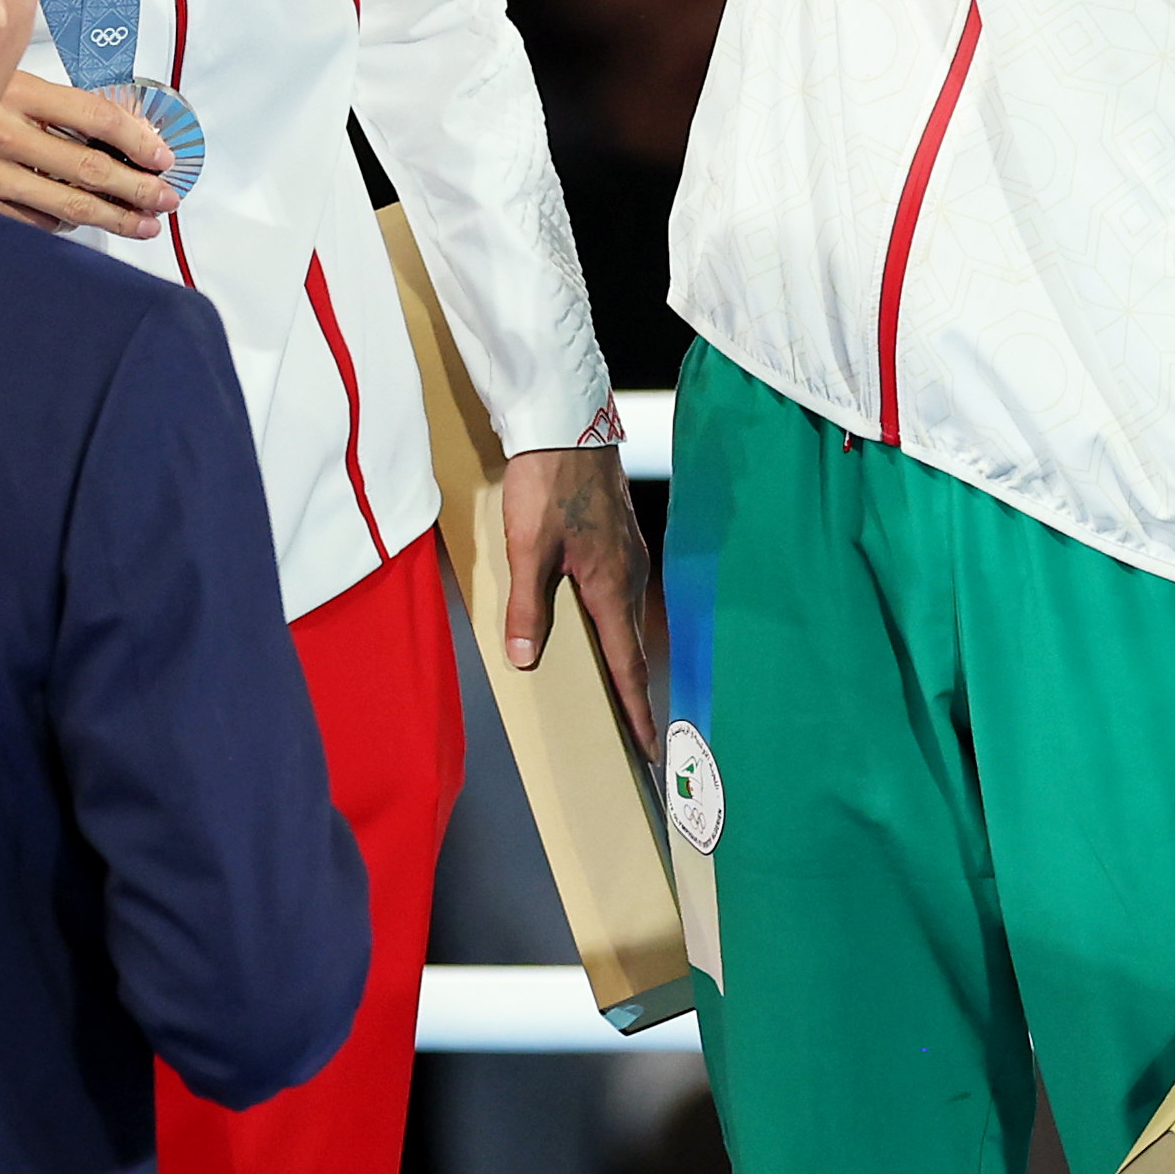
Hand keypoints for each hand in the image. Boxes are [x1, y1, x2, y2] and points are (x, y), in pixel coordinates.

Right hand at [0, 73, 182, 240]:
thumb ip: (44, 94)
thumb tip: (111, 121)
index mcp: (10, 90)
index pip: (95, 117)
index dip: (137, 138)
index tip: (162, 154)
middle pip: (88, 167)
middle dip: (137, 186)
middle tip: (165, 198)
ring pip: (65, 203)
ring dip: (112, 215)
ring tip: (142, 223)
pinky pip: (28, 222)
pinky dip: (61, 225)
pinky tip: (82, 224)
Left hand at [499, 443, 663, 755]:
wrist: (567, 423)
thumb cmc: (549, 483)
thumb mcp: (528, 548)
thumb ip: (527, 606)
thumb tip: (524, 658)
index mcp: (611, 587)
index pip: (626, 666)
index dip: (637, 712)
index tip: (650, 750)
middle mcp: (629, 576)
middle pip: (632, 647)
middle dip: (634, 693)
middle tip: (636, 735)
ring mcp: (629, 554)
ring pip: (626, 618)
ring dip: (623, 656)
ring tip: (617, 688)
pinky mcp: (619, 537)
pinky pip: (621, 592)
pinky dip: (615, 621)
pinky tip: (599, 621)